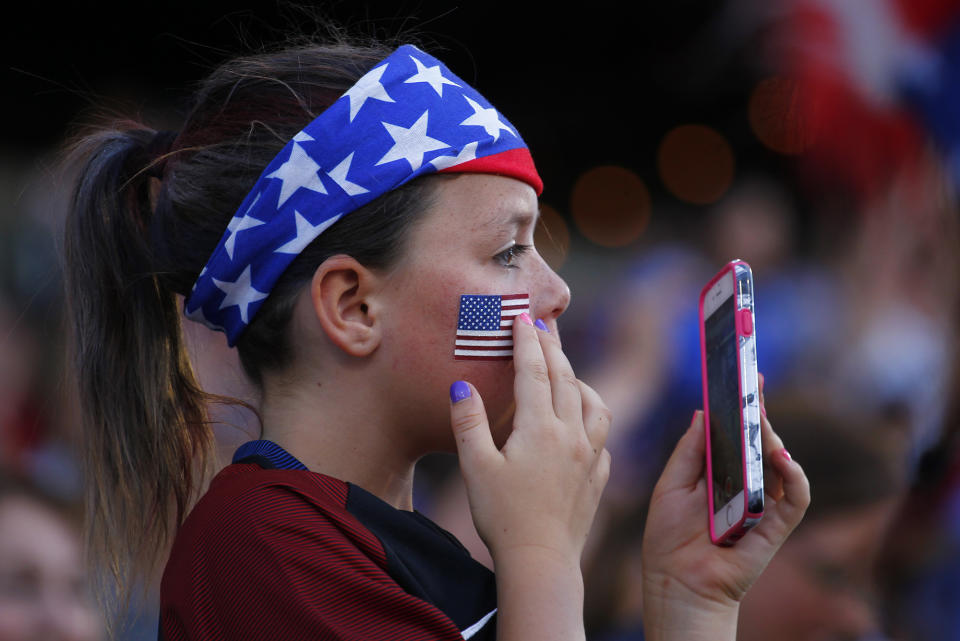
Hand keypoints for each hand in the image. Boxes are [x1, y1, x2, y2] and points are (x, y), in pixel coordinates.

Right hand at [447, 312, 611, 640]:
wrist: (542, 562)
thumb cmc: (503, 516)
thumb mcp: (476, 468)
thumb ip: (469, 423)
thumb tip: (462, 386)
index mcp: (540, 427)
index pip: (534, 371)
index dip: (527, 341)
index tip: (522, 317)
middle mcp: (571, 435)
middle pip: (566, 379)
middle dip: (553, 350)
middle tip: (543, 328)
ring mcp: (590, 456)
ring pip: (594, 403)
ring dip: (579, 381)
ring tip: (566, 373)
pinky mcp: (598, 477)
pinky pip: (602, 435)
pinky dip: (592, 418)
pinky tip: (582, 423)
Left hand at [640, 375, 809, 640]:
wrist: (675, 585)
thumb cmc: (669, 540)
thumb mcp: (672, 485)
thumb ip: (691, 450)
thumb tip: (703, 410)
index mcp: (719, 474)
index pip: (735, 433)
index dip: (741, 405)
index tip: (743, 374)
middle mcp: (744, 485)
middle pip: (759, 442)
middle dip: (759, 411)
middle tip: (754, 383)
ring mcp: (763, 505)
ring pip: (780, 462)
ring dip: (771, 438)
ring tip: (758, 420)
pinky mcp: (777, 527)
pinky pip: (796, 499)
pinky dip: (795, 477)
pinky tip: (781, 458)